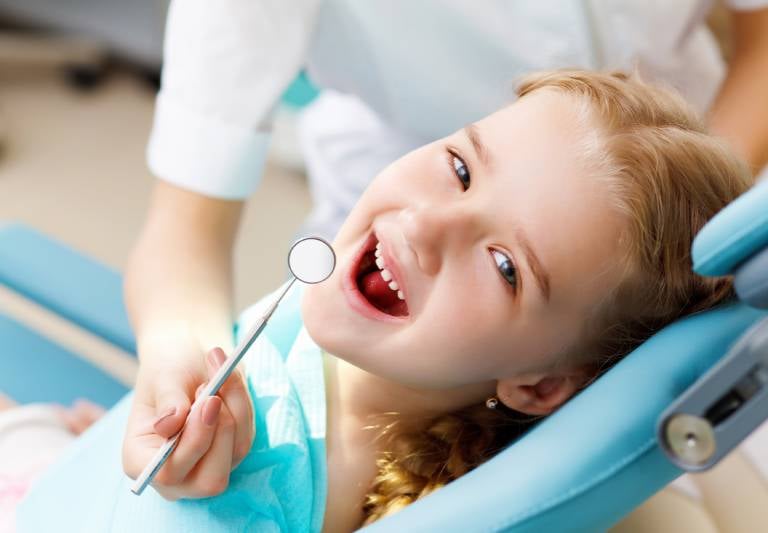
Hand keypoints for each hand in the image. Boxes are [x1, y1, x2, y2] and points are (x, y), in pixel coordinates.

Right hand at [122, 343, 253, 499]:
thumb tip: (168, 426)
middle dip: (221, 431)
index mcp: (140, 460)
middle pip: (210, 480)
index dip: (194, 442)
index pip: (169, 473)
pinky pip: (246, 435)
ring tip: (220, 372)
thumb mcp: (163, 375)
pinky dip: (243, 404)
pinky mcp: (231, 452)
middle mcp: (174, 472)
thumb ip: (168, 400)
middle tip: (217, 389)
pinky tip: (229, 379)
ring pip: (235, 452)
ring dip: (235, 407)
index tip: (209, 400)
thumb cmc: (169, 366)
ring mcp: (205, 466)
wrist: (188, 355)